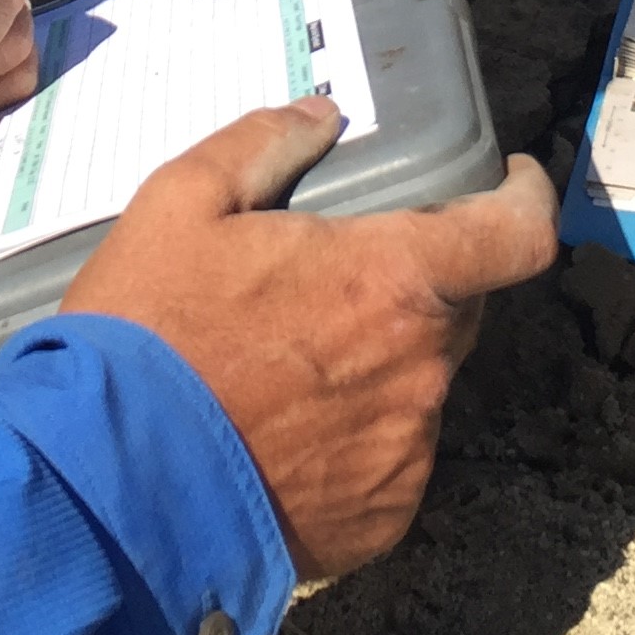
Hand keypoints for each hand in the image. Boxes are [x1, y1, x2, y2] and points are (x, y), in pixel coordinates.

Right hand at [63, 99, 558, 579]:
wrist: (111, 489)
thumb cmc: (148, 335)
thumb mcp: (179, 203)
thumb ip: (261, 144)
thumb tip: (320, 116)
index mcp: (392, 282)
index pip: (516, 237)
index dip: (523, 202)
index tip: (508, 186)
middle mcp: (420, 370)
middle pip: (456, 309)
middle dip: (414, 285)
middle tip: (335, 281)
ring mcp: (406, 453)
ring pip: (417, 386)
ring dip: (376, 364)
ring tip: (286, 368)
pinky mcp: (381, 519)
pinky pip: (389, 460)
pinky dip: (352, 439)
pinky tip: (280, 434)